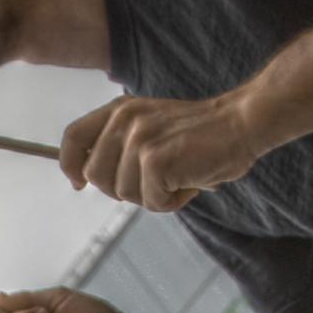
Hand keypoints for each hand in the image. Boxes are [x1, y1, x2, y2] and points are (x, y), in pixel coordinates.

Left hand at [59, 92, 263, 211]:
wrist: (243, 123)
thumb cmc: (201, 135)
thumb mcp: (151, 128)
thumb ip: (120, 145)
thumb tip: (86, 177)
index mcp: (120, 110)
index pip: (73, 137)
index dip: (70, 165)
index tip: (78, 184)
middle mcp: (124, 121)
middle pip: (96, 177)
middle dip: (123, 190)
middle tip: (158, 181)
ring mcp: (138, 139)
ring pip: (124, 194)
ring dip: (153, 196)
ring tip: (179, 177)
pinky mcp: (155, 160)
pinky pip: (150, 201)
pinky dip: (172, 201)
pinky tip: (190, 182)